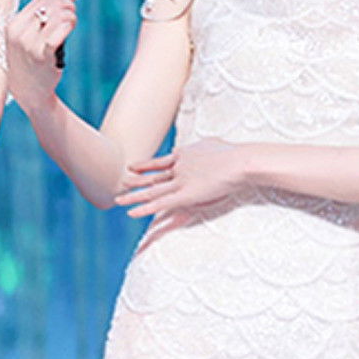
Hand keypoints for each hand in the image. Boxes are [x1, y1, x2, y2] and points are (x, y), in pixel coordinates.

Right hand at [5, 0, 77, 109]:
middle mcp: (19, 33)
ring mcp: (29, 45)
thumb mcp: (25, 36)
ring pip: (58, 16)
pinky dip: (68, 26)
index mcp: (13, 26)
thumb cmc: (29, 61)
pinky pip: (59, 32)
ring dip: (71, 16)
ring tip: (72, 23)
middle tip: (73, 12)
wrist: (28, 91)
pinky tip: (70, 28)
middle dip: (67, 4)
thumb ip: (37, 15)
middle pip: (50, 5)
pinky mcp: (43, 56)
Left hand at [115, 138, 246, 218]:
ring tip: (118, 200)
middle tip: (122, 182)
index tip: (133, 167)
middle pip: (153, 176)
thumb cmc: (235, 154)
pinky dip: (145, 209)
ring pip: (152, 191)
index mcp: (185, 154)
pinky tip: (131, 214)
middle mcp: (178, 167)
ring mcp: (180, 182)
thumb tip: (208, 145)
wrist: (241, 161)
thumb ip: (206, 147)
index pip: (162, 162)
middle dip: (137, 181)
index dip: (146, 166)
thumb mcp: (214, 144)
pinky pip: (160, 204)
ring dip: (134, 196)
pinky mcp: (185, 196)